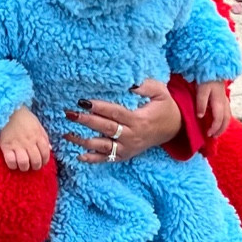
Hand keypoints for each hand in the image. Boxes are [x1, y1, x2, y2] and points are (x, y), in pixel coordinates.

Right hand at [0, 105, 51, 172]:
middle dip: (36, 166)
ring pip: (24, 163)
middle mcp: (29, 141)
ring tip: (23, 166)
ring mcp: (17, 145)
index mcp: (38, 135)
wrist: (6, 110)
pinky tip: (13, 164)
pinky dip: (13, 165)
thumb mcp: (37, 124)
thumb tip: (50, 149)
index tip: (42, 163)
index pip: (45, 153)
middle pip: (36, 160)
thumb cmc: (22, 116)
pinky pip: (10, 161)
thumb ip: (44, 136)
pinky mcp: (6, 146)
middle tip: (32, 166)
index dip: (45, 161)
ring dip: (25, 167)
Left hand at [66, 78, 181, 164]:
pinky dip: (92, 159)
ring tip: (66, 133)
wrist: (174, 128)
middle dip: (86, 121)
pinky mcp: (124, 155)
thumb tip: (129, 83)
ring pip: (103, 146)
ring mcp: (127, 148)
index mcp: (139, 120)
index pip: (115, 113)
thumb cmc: (164, 106)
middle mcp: (132, 136)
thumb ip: (145, 86)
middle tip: (69, 114)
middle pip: (106, 129)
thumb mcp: (160, 92)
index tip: (83, 101)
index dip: (99, 107)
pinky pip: (106, 159)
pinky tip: (78, 155)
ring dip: (83, 141)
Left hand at [195, 80, 230, 140]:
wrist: (214, 67)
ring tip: (217, 132)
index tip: (208, 134)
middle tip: (213, 137)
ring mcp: (226, 100)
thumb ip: (201, 103)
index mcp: (219, 102)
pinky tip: (219, 121)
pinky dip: (224, 119)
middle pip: (226, 120)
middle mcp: (225, 103)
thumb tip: (200, 116)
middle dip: (221, 130)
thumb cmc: (206, 78)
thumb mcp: (202, 89)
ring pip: (228, 116)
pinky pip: (227, 112)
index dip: (214, 128)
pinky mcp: (224, 98)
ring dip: (223, 125)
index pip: (219, 119)